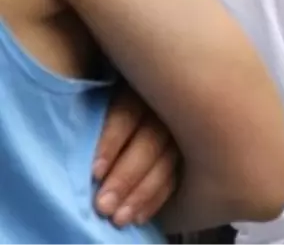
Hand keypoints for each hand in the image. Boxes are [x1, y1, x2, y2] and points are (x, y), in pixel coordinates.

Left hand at [93, 84, 179, 226]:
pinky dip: (158, 198)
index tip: (94, 171)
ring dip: (143, 193)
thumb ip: (95, 111)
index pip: (128, 112)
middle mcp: (168, 103)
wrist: (137, 93)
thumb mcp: (101, 93)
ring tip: (120, 218)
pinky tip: (141, 216)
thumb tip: (75, 136)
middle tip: (103, 205)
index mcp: (141, 84)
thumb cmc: (107, 97)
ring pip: (168, 161)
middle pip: (151, 140)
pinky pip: (178, 176)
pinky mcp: (190, 150)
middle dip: (126, 175)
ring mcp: (184, 126)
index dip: (112, 141)